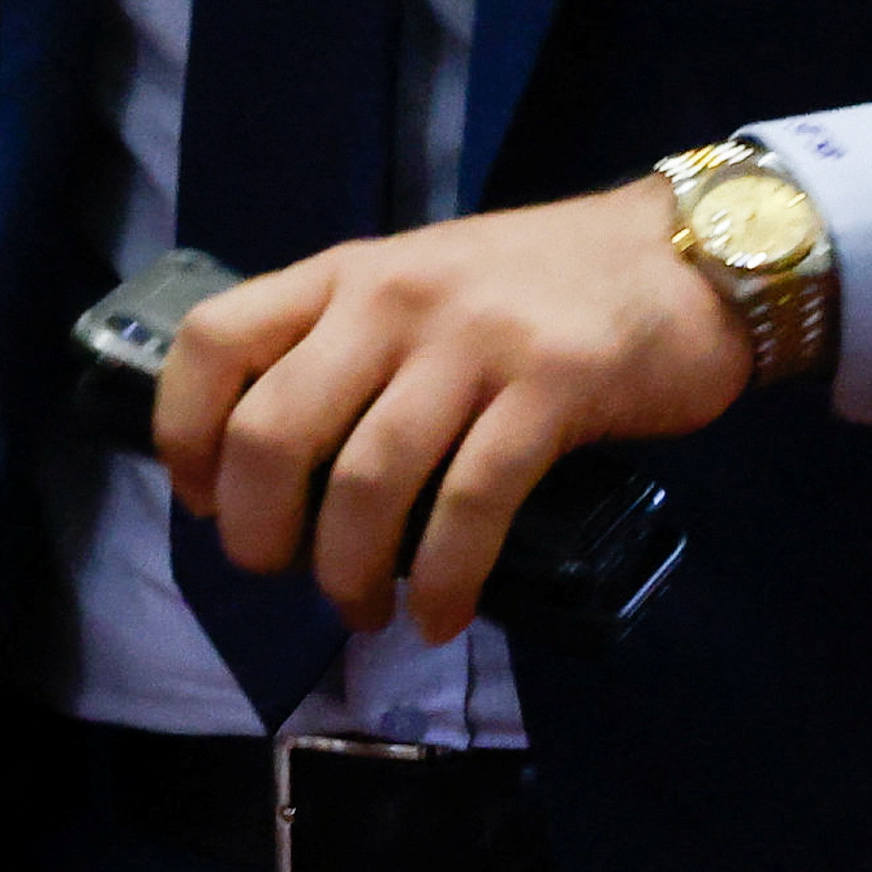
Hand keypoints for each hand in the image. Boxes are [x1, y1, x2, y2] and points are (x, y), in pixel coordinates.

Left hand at [156, 181, 747, 645]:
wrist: (685, 256)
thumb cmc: (539, 287)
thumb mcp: (421, 286)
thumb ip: (352, 347)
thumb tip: (279, 466)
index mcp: (345, 276)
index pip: (214, 341)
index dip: (185, 435)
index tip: (204, 502)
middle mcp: (393, 299)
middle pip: (274, 430)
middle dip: (260, 530)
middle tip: (282, 575)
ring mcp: (473, 340)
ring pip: (368, 479)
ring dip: (349, 572)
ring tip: (363, 612)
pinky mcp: (551, 386)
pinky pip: (471, 502)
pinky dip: (445, 578)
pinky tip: (443, 615)